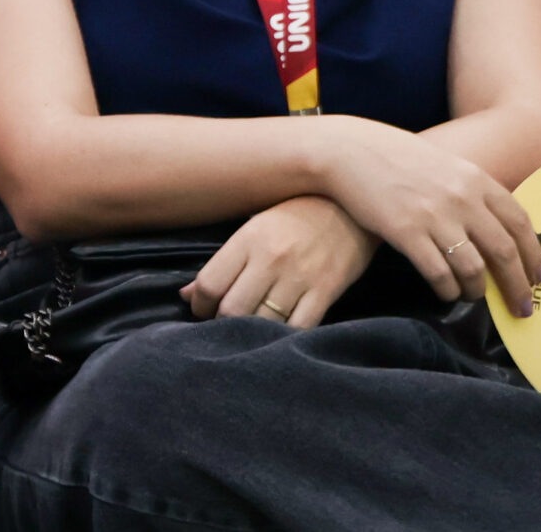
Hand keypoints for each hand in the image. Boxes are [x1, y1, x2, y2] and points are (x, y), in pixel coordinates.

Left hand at [182, 196, 377, 326]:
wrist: (353, 203)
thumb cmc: (297, 215)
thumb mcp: (255, 227)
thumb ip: (224, 261)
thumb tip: (187, 294)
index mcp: (249, 238)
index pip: (210, 284)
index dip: (199, 305)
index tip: (202, 309)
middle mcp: (271, 258)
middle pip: (232, 310)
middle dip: (221, 323)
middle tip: (224, 324)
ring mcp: (300, 276)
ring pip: (262, 323)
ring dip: (251, 334)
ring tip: (249, 330)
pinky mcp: (326, 291)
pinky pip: (298, 328)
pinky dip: (284, 337)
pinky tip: (278, 334)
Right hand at [316, 117, 540, 316]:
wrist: (350, 151)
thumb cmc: (396, 159)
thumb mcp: (445, 166)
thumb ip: (472, 192)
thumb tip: (496, 230)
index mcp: (476, 179)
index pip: (520, 223)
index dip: (533, 254)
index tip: (537, 277)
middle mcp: (462, 198)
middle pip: (505, 251)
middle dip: (518, 285)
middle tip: (522, 307)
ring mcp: (435, 216)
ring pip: (474, 268)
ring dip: (479, 291)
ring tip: (475, 298)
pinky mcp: (407, 232)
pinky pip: (439, 273)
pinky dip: (448, 290)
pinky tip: (446, 293)